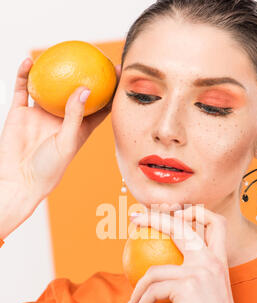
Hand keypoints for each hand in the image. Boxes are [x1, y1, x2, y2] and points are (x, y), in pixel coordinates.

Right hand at [0, 58, 120, 237]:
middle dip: (86, 74)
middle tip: (94, 54)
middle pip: (76, 92)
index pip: (99, 106)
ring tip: (61, 49)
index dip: (110, 90)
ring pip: (49, 87)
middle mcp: (61, 119)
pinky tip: (29, 60)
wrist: (19, 181)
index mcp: (78, 129)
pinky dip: (25, 74)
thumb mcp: (67, 143)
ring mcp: (41, 115)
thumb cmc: (48, 170)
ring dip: (54, 70)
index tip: (118, 72)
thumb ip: (75, 116)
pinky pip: (23, 88)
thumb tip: (86, 88)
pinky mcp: (21, 113)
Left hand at [125, 205, 251, 302]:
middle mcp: (211, 261)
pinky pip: (151, 291)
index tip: (173, 211)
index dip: (195, 211)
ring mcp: (200, 272)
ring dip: (137, 291)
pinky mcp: (186, 287)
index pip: (215, 223)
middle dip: (155, 217)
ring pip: (154, 270)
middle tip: (134, 218)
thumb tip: (161, 270)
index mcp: (220, 261)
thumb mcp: (206, 294)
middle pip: (181, 226)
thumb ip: (191, 276)